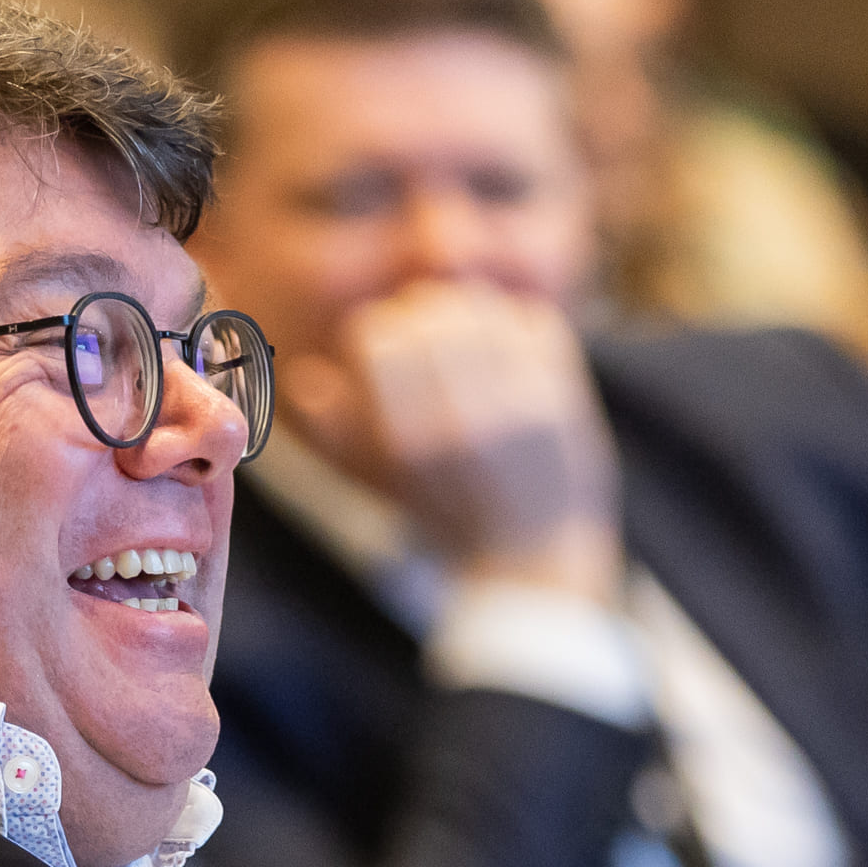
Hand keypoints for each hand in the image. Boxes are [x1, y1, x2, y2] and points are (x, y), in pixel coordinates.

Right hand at [282, 280, 620, 602]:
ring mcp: (517, 407)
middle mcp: (460, 421)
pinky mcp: (563, 399)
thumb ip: (335, 434)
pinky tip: (509, 354)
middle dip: (422, 319)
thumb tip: (303, 379)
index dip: (377, 336)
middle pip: (426, 313)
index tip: (387, 351)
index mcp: (405, 442)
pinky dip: (517, 327)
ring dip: (469, 315)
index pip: (375, 337)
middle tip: (430, 340)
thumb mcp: (379, 486)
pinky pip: (530, 320)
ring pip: (480, 308)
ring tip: (469, 342)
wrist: (533, 558)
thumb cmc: (445, 518)